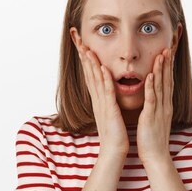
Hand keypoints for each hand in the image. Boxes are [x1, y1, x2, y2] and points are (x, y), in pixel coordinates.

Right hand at [77, 42, 128, 157]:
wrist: (113, 151)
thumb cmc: (114, 133)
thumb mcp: (109, 112)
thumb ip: (107, 100)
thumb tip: (106, 90)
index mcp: (98, 99)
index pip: (90, 75)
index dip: (86, 59)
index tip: (82, 44)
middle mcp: (97, 100)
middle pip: (88, 73)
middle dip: (83, 56)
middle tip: (77, 39)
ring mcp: (102, 105)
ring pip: (95, 80)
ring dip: (91, 64)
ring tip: (87, 48)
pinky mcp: (109, 111)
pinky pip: (106, 92)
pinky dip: (104, 80)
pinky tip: (102, 68)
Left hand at [137, 47, 173, 163]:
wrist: (156, 157)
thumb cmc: (153, 139)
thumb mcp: (156, 119)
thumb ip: (156, 108)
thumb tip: (154, 99)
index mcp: (165, 106)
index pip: (167, 83)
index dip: (168, 68)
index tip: (167, 54)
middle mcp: (165, 106)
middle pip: (167, 81)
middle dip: (167, 64)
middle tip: (167, 48)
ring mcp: (160, 111)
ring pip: (161, 87)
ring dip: (161, 70)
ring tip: (161, 55)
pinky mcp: (152, 117)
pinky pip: (152, 99)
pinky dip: (152, 86)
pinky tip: (151, 75)